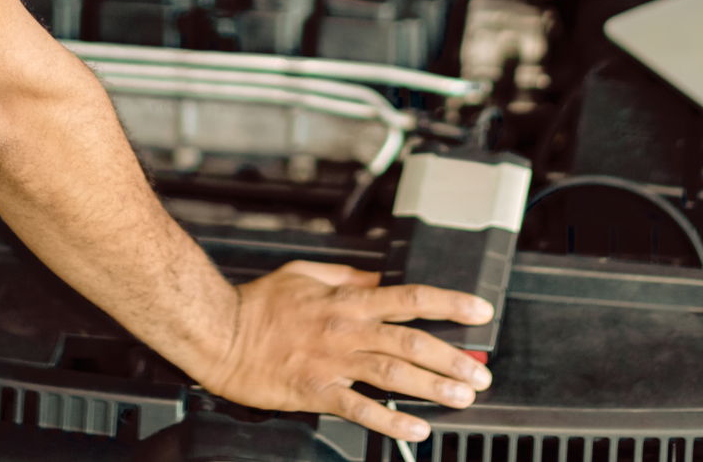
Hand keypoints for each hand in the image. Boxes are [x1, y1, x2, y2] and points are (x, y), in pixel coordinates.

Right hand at [199, 261, 494, 442]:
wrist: (220, 332)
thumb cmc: (259, 304)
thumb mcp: (306, 272)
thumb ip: (348, 275)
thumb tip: (379, 278)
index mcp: (347, 299)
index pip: (410, 297)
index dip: (450, 303)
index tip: (480, 311)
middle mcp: (347, 329)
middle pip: (412, 341)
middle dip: (453, 357)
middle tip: (481, 373)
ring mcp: (333, 362)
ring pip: (395, 373)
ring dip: (434, 386)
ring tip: (463, 397)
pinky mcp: (316, 392)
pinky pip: (361, 408)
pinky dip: (391, 420)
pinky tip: (415, 429)